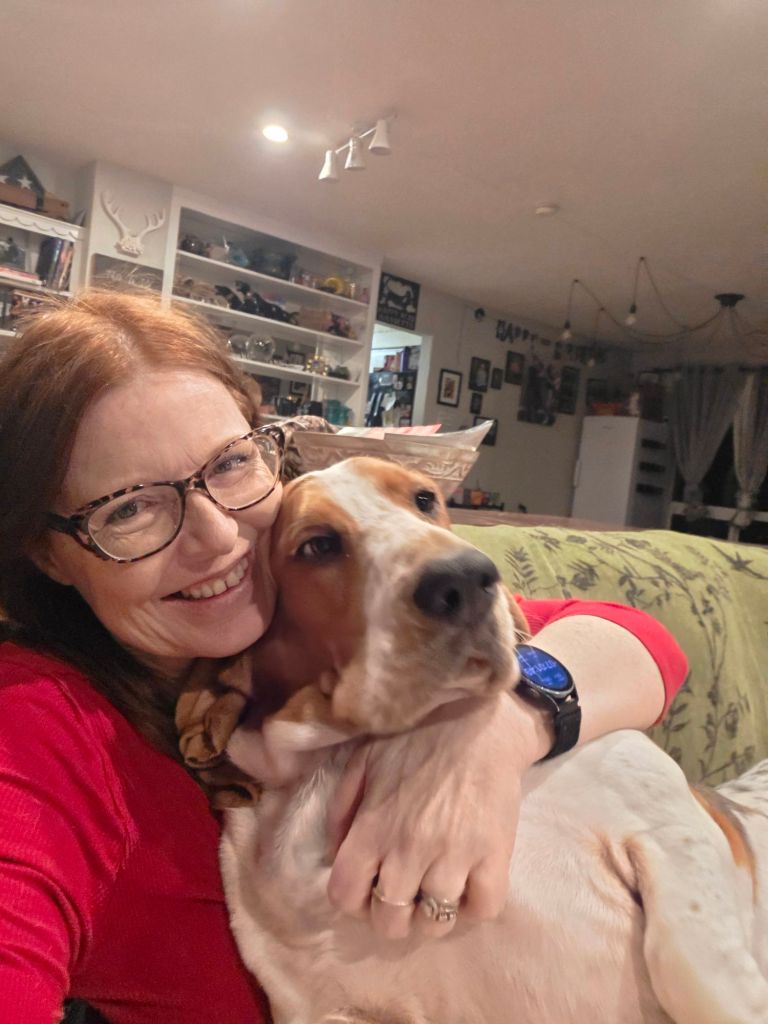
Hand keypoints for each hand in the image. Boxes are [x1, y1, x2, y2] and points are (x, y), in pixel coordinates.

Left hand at [326, 692, 547, 939]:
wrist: (479, 718)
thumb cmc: (418, 735)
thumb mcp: (363, 760)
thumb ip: (342, 807)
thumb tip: (335, 850)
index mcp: (373, 826)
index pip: (345, 896)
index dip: (352, 900)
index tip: (366, 888)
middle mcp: (409, 849)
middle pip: (389, 920)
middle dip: (390, 915)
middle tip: (402, 894)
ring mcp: (454, 856)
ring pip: (435, 923)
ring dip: (432, 915)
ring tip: (435, 891)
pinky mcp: (495, 855)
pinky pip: (484, 909)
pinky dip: (475, 906)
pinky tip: (469, 884)